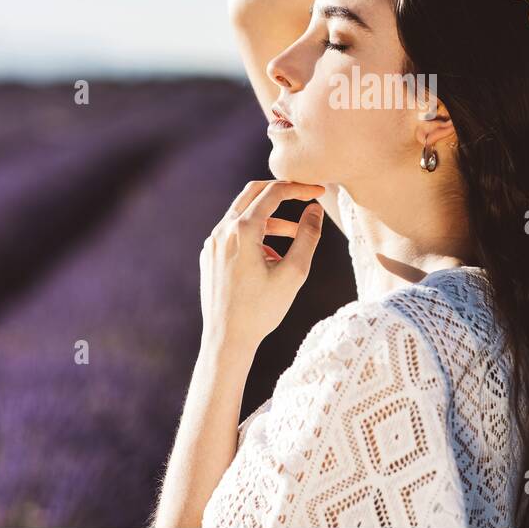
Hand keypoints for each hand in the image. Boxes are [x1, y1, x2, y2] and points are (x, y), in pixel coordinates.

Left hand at [199, 180, 325, 353]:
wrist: (226, 339)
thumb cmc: (261, 310)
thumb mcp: (294, 273)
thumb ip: (308, 236)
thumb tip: (314, 209)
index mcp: (242, 230)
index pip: (274, 193)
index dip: (299, 188)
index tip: (319, 191)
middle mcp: (222, 231)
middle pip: (253, 192)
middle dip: (282, 192)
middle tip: (305, 195)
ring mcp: (212, 243)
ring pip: (243, 214)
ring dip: (271, 218)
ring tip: (294, 236)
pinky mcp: (209, 256)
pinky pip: (234, 233)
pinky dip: (255, 233)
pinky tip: (271, 258)